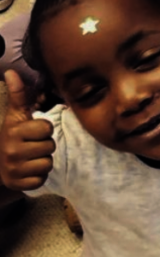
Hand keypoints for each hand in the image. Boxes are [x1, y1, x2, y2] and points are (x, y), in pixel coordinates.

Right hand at [0, 70, 53, 190]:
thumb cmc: (12, 136)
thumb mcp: (15, 116)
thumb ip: (18, 95)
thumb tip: (11, 72)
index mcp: (13, 132)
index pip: (47, 129)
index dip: (44, 129)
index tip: (34, 131)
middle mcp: (11, 151)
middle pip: (49, 147)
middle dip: (45, 146)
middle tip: (33, 145)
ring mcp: (14, 169)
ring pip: (47, 163)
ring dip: (43, 161)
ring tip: (31, 157)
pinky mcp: (19, 184)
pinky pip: (41, 179)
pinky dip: (38, 176)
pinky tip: (29, 170)